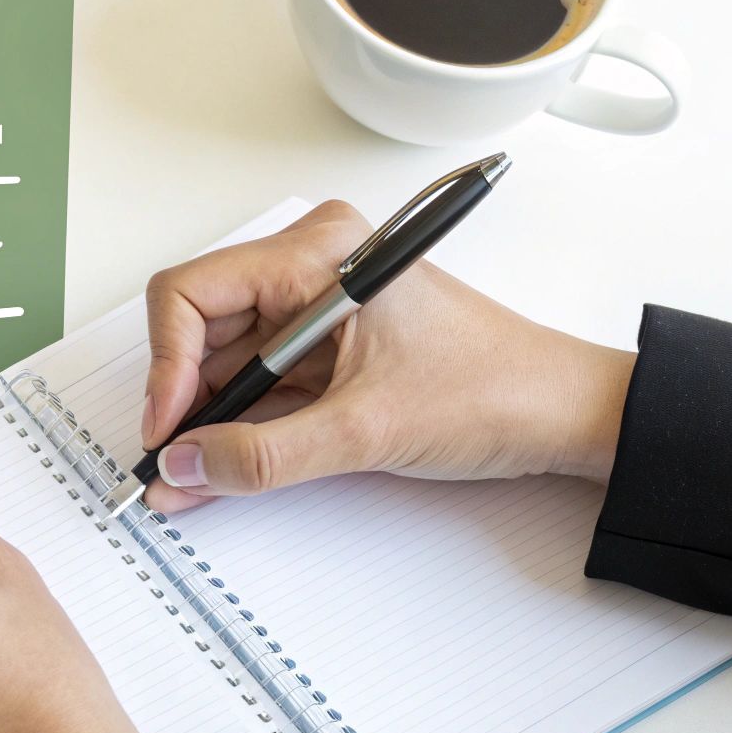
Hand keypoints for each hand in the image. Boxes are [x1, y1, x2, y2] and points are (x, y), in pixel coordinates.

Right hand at [140, 200, 635, 512]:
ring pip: (224, 360)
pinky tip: (216, 469)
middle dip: (180, 398)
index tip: (165, 428)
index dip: (167, 364)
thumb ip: (263, 454)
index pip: (192, 293)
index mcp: (317, 253)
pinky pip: (258, 382)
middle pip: (201, 327)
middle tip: (167, 462)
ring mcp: (314, 306)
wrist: (566, 413)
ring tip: (186, 479)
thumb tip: (182, 464)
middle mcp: (308, 267)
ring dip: (204, 420)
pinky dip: (236, 426)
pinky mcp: (324, 346)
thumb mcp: (367, 431)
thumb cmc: (494, 389)